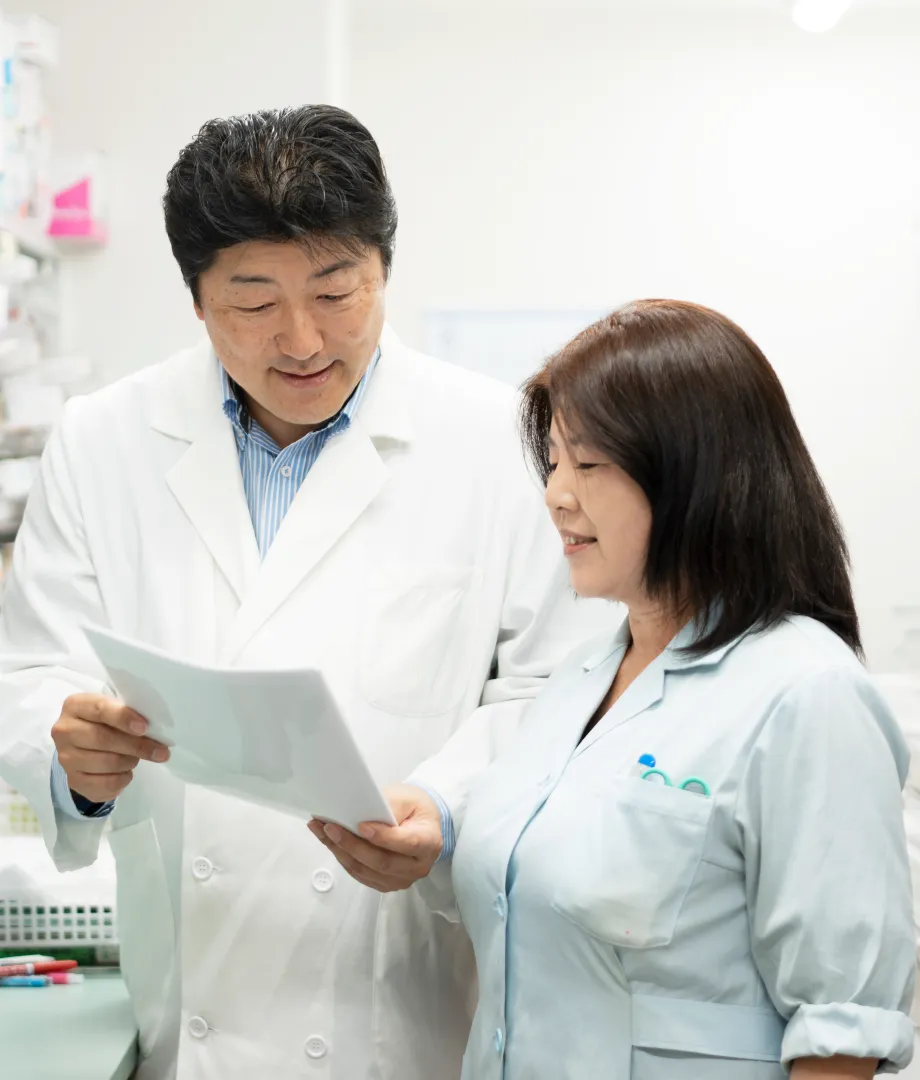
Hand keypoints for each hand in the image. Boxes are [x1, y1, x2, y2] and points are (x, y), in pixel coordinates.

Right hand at [51, 693, 169, 803]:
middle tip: (160, 751)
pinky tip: (126, 772)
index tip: (145, 727)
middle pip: (102, 739)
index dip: (123, 717)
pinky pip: (104, 784)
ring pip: (105, 763)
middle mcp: (64, 731)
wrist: (84, 744)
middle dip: (136, 746)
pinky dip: (123, 779)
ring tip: (136, 758)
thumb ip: (128, 713)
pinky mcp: (72, 780)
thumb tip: (156, 729)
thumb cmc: (105, 721)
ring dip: (130, 762)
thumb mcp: (113, 708)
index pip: (99, 709)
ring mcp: (66, 757)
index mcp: (75, 706)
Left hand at [307, 783, 443, 892]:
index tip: (361, 826)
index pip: (406, 843)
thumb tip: (359, 816)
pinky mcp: (385, 883)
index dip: (383, 837)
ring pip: (366, 871)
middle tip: (330, 827)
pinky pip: (360, 874)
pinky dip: (342, 858)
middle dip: (352, 845)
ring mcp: (402, 879)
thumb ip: (387, 806)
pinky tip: (329, 841)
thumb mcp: (406, 797)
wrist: (419, 823)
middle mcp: (418, 867)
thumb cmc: (413, 807)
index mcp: (430, 842)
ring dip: (340, 851)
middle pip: (382, 862)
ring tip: (321, 830)